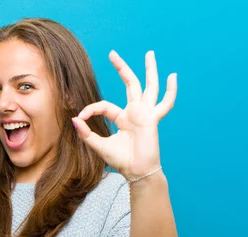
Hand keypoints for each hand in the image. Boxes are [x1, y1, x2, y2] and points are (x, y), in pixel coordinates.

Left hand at [72, 50, 176, 179]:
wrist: (136, 172)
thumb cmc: (121, 161)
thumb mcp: (99, 146)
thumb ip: (86, 133)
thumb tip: (74, 119)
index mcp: (122, 118)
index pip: (104, 105)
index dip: (90, 109)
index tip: (80, 117)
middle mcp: (135, 112)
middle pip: (130, 84)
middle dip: (121, 68)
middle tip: (112, 53)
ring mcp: (145, 114)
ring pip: (149, 87)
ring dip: (149, 70)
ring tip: (150, 53)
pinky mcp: (152, 119)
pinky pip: (164, 103)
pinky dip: (170, 91)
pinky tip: (173, 77)